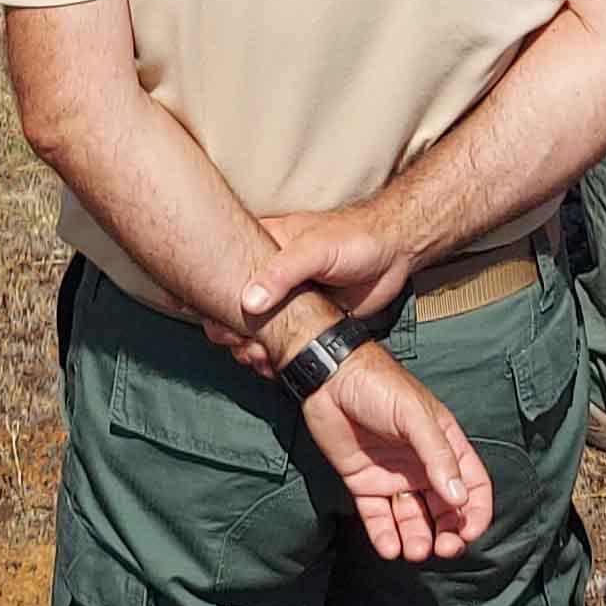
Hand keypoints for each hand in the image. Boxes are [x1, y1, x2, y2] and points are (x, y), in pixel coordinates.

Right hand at [229, 207, 417, 357]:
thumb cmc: (355, 240)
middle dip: (230, 328)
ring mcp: (284, 298)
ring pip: (252, 326)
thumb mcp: (316, 250)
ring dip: (249, 346)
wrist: (394, 255)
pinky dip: (270, 355)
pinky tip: (273, 364)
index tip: (214, 317)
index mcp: (263, 244)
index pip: (222, 268)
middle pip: (231, 303)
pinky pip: (277, 341)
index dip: (212, 293)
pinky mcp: (302, 320)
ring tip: (260, 357)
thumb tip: (248, 302)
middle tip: (242, 344)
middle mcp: (268, 271)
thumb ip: (282, 273)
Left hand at [300, 344, 492, 561]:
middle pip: (445, 510)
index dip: (475, 512)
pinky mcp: (364, 484)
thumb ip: (438, 456)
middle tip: (443, 550)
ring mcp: (394, 477)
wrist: (329, 379)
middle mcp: (422, 465)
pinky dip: (384, 535)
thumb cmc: (379, 386)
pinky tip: (388, 547)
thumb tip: (460, 497)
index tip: (469, 533)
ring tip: (413, 551)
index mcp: (444, 445)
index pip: (472, 485)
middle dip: (448, 534)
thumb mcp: (415, 415)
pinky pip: (378, 517)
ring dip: (416, 538)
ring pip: (412, 519)